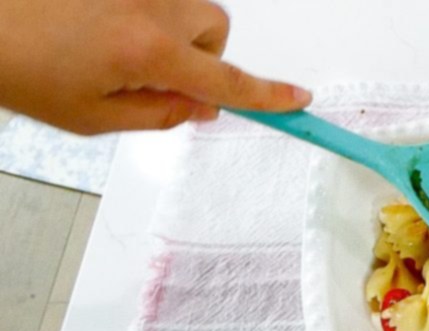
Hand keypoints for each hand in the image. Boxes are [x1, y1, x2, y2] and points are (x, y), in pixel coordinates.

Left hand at [0, 0, 310, 133]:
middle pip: (214, 27)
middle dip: (202, 53)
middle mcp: (149, 8)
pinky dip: (145, 13)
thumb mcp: (94, 118)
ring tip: (118, 47)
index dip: (267, 95)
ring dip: (173, 31)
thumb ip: (162, 114)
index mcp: (148, 53)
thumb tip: (204, 106)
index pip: (226, 81)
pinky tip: (103, 26)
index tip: (299, 101)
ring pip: (187, 6)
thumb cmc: (23, 72)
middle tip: (159, 75)